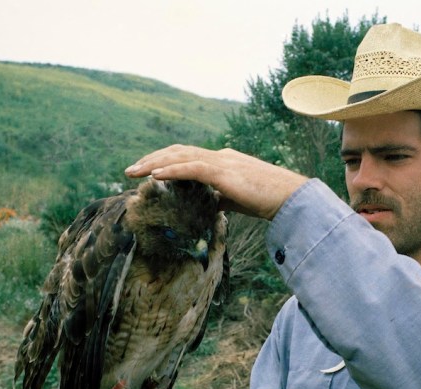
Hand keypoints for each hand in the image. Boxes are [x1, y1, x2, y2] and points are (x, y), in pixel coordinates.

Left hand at [125, 145, 308, 219]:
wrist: (290, 198)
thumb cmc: (267, 200)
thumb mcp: (237, 199)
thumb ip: (220, 198)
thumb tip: (207, 205)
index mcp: (222, 160)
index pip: (186, 156)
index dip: (164, 161)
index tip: (145, 171)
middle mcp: (220, 156)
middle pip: (178, 152)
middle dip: (151, 159)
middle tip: (130, 170)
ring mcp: (222, 162)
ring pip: (181, 156)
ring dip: (154, 162)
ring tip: (134, 171)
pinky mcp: (225, 173)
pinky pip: (192, 168)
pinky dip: (172, 170)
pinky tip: (155, 175)